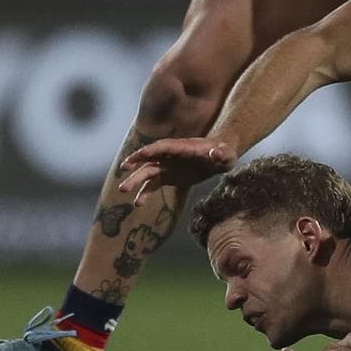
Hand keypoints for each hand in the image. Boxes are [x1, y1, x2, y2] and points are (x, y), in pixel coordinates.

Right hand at [117, 137, 236, 204]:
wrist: (219, 159)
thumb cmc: (224, 154)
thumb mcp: (227, 154)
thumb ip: (221, 153)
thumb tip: (215, 153)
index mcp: (184, 147)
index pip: (165, 146)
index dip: (154, 149)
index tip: (141, 153)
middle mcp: (171, 155)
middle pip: (151, 158)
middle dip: (137, 162)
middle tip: (124, 169)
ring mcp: (168, 165)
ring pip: (148, 172)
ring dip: (136, 180)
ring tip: (124, 189)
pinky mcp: (168, 176)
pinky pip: (153, 184)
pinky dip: (145, 193)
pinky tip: (138, 203)